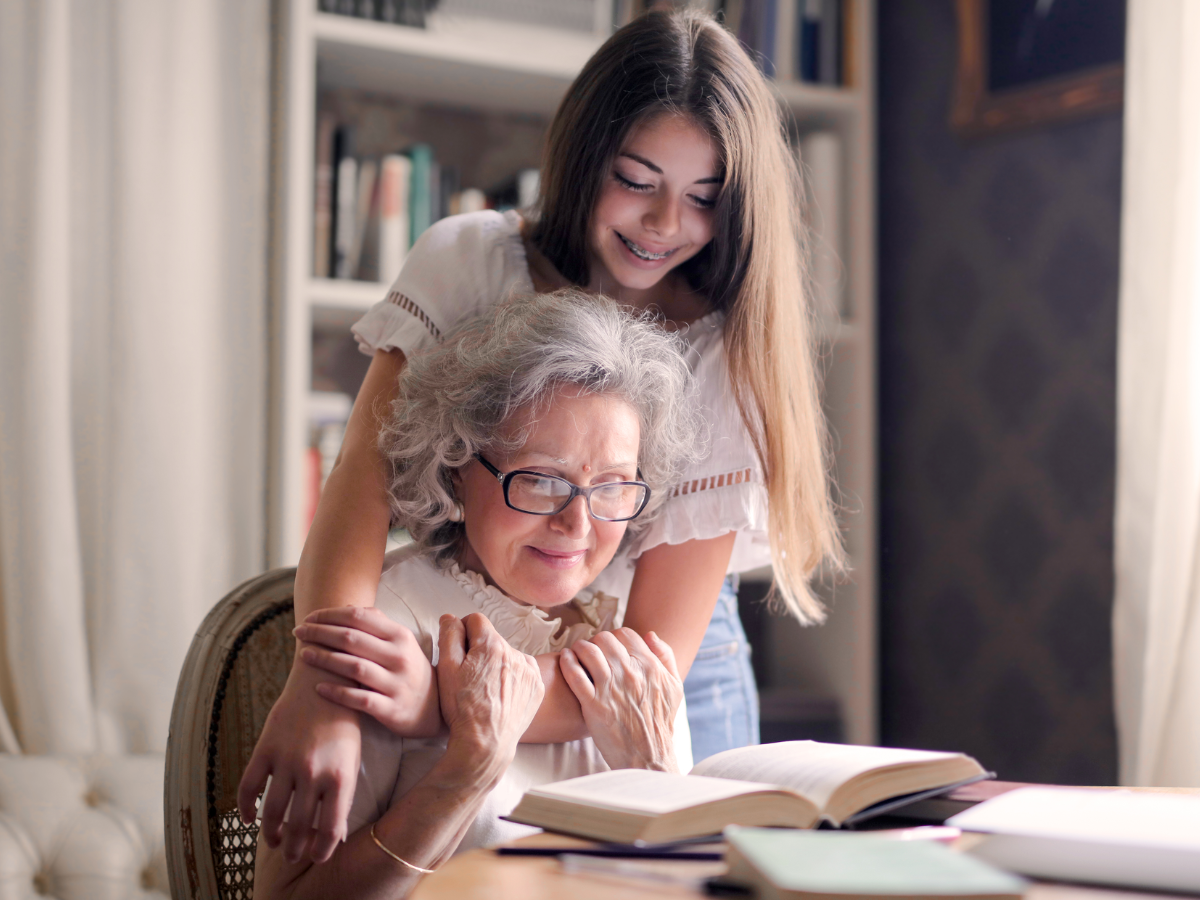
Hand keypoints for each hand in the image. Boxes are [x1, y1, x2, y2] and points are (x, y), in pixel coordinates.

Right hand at [237, 660, 361, 863]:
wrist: (324, 681)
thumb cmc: (343, 724)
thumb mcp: (352, 759)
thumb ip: (342, 795)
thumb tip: (332, 835)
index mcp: (340, 776)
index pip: (329, 828)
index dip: (322, 849)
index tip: (317, 856)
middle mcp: (312, 772)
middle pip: (299, 825)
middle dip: (296, 848)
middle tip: (293, 857)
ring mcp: (286, 760)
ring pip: (272, 812)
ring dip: (272, 834)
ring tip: (275, 842)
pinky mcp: (265, 748)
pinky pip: (249, 787)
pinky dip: (246, 808)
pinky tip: (249, 819)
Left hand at [293, 606, 440, 736]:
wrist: (433, 708)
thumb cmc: (409, 670)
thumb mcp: (401, 643)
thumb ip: (377, 624)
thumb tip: (347, 607)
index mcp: (400, 636)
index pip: (359, 617)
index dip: (330, 615)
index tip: (309, 618)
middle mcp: (399, 657)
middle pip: (352, 639)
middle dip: (320, 633)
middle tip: (298, 632)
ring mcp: (396, 683)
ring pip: (354, 667)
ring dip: (324, 659)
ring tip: (303, 655)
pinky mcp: (391, 709)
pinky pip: (359, 699)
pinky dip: (337, 693)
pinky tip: (318, 688)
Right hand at [435, 614, 543, 787]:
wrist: (486, 743)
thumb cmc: (462, 708)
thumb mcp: (446, 669)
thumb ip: (449, 636)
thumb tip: (451, 617)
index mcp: (492, 645)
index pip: (475, 620)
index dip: (462, 632)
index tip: (458, 651)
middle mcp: (515, 652)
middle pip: (492, 639)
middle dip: (479, 650)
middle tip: (469, 676)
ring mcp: (530, 670)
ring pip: (508, 655)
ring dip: (497, 664)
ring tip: (485, 689)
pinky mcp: (537, 686)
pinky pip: (523, 671)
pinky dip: (512, 678)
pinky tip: (500, 695)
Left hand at [559, 628, 682, 771]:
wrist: (648, 757)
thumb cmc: (661, 724)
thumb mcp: (674, 688)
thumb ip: (665, 657)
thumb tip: (650, 635)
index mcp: (649, 667)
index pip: (625, 634)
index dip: (615, 637)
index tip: (609, 647)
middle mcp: (630, 673)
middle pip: (604, 639)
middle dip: (596, 642)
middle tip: (591, 652)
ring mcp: (610, 688)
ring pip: (588, 651)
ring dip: (579, 648)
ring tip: (576, 653)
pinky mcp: (593, 704)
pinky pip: (574, 674)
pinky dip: (567, 662)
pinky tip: (566, 660)